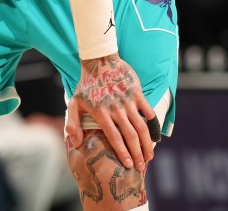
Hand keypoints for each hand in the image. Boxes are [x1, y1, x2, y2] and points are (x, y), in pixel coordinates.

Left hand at [66, 54, 155, 172]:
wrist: (99, 61)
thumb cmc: (86, 85)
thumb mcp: (74, 103)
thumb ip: (73, 124)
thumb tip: (76, 143)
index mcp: (101, 113)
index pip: (114, 137)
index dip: (122, 153)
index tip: (128, 165)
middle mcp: (116, 108)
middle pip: (130, 136)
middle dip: (137, 154)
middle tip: (141, 166)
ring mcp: (127, 100)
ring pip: (141, 126)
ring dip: (147, 143)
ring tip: (149, 156)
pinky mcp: (136, 92)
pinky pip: (148, 111)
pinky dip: (153, 124)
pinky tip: (154, 136)